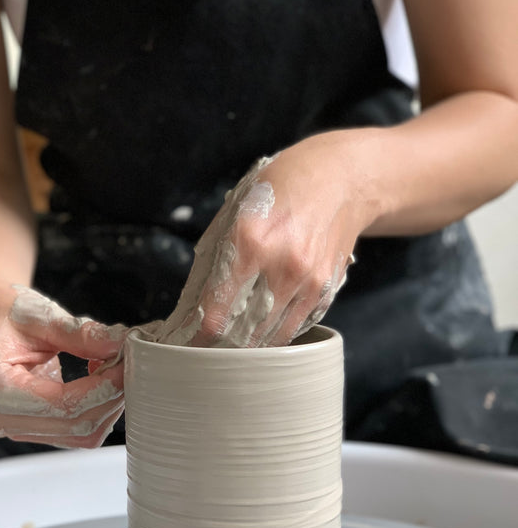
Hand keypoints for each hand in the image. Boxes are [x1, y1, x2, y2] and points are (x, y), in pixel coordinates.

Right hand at [0, 286, 127, 447]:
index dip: (104, 387)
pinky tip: (101, 378)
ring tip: (114, 367)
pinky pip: (76, 430)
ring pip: (81, 435)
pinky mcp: (33, 427)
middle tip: (128, 363)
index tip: (126, 361)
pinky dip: (97, 407)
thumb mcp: (39, 313)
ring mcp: (18, 428)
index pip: (65, 406)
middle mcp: (3, 419)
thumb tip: (122, 345)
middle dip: (111, 397)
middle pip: (77, 428)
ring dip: (107, 404)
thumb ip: (80, 333)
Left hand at [157, 131, 378, 346]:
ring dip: (248, 346)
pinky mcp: (326, 292)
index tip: (188, 344)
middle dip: (219, 346)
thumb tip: (193, 308)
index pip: (216, 313)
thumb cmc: (279, 191)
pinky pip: (293, 328)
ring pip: (269, 338)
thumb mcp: (234, 212)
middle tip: (207, 347)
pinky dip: (274, 334)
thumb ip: (213, 260)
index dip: (197, 336)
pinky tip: (262, 326)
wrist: (339, 180)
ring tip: (231, 344)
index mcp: (249, 242)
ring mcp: (308, 282)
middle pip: (242, 334)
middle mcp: (282, 266)